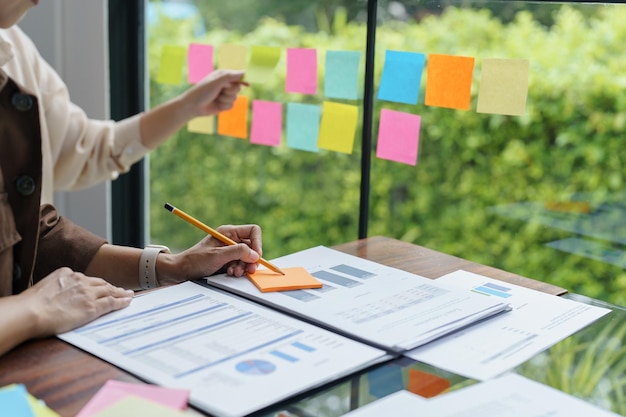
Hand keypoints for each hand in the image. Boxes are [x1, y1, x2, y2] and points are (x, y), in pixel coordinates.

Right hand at [19, 267, 133, 336]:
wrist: (29, 312)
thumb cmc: (29, 306)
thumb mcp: (42, 288)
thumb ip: (54, 289)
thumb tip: (55, 297)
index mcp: (66, 273)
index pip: (86, 279)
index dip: (95, 284)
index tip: (100, 287)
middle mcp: (79, 280)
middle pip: (100, 283)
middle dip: (111, 287)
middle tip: (121, 289)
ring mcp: (87, 293)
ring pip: (109, 291)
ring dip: (120, 293)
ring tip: (128, 295)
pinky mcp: (92, 306)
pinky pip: (111, 302)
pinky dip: (121, 301)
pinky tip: (127, 301)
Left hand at [158, 224, 262, 284]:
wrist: (181, 271)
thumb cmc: (195, 260)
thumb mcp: (217, 255)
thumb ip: (237, 253)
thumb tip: (255, 255)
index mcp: (228, 232)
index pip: (252, 231)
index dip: (257, 243)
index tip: (256, 256)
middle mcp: (231, 240)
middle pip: (252, 247)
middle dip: (251, 259)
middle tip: (248, 270)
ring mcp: (230, 251)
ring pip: (247, 258)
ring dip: (244, 267)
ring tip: (234, 272)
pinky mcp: (228, 261)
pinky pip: (241, 265)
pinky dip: (238, 270)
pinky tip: (230, 273)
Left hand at [182, 69, 244, 116]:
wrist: (193, 106)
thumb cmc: (202, 91)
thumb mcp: (216, 82)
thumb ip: (230, 76)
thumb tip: (244, 72)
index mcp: (222, 75)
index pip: (238, 76)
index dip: (243, 80)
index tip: (248, 84)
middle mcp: (224, 84)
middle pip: (238, 88)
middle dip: (230, 91)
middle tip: (221, 91)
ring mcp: (224, 94)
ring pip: (235, 98)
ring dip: (225, 99)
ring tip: (216, 98)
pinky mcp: (223, 104)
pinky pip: (231, 105)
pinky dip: (224, 106)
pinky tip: (216, 105)